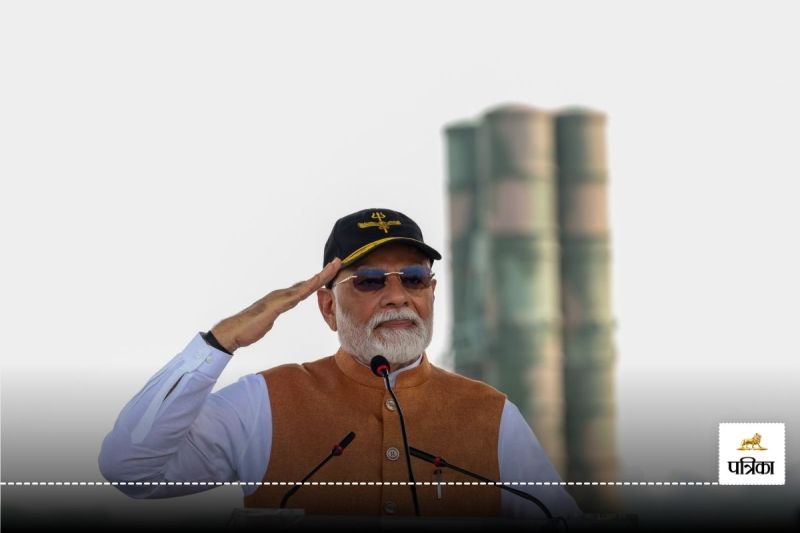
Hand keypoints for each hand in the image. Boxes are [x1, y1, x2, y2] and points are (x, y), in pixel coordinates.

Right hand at [210, 258, 340, 352]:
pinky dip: (307, 287)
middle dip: (324, 272)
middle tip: (338, 261)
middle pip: (308, 282)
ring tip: (333, 266)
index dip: (318, 279)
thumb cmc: (249, 328)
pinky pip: (296, 295)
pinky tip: (316, 282)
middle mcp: (282, 294)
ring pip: (305, 285)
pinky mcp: (276, 305)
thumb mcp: (267, 320)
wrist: (233, 331)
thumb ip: (275, 313)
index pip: (304, 287)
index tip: (331, 272)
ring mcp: (279, 298)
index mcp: (282, 298)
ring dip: (320, 276)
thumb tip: (277, 310)